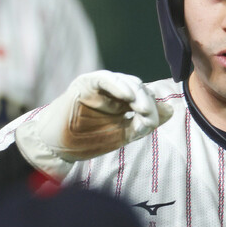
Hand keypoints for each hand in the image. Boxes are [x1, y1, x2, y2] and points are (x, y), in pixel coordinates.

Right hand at [15, 70, 174, 179]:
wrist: (56, 147)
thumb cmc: (86, 141)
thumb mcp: (121, 134)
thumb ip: (143, 123)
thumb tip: (169, 110)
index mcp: (122, 102)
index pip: (144, 98)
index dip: (152, 107)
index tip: (154, 121)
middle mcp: (112, 91)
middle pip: (138, 88)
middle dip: (147, 102)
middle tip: (149, 116)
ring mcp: (99, 85)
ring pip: (125, 82)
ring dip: (136, 94)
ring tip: (142, 108)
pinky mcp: (86, 83)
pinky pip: (105, 79)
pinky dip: (118, 85)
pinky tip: (128, 95)